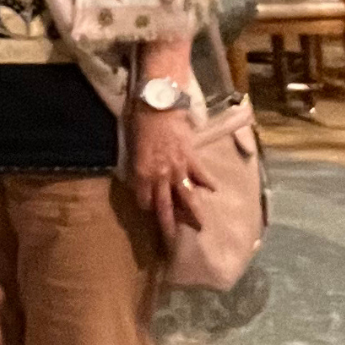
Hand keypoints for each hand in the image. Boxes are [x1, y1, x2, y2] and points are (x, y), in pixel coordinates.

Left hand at [129, 105, 212, 240]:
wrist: (159, 104)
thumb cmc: (139, 121)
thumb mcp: (131, 145)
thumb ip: (136, 164)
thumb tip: (139, 176)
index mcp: (142, 172)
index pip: (144, 199)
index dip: (146, 206)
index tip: (148, 211)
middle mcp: (161, 175)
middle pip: (166, 206)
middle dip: (169, 224)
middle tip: (171, 240)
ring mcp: (179, 168)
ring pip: (187, 196)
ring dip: (194, 213)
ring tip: (200, 226)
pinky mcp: (192, 158)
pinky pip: (201, 175)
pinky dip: (207, 183)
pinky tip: (213, 191)